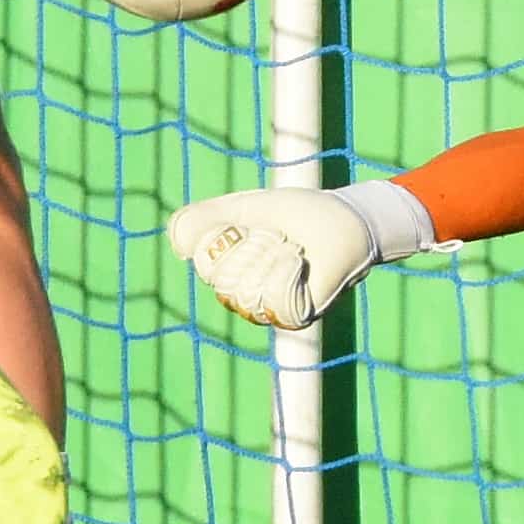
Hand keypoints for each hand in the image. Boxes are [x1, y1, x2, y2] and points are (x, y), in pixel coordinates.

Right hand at [169, 188, 379, 330]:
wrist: (343, 218)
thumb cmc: (297, 213)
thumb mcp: (243, 206)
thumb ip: (203, 218)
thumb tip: (180, 248)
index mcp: (225, 269)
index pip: (202, 258)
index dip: (225, 233)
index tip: (250, 224)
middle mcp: (241, 295)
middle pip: (222, 279)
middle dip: (253, 247)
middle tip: (277, 237)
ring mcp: (267, 310)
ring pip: (245, 291)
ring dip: (272, 257)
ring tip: (291, 249)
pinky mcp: (294, 317)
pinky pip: (274, 301)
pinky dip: (286, 273)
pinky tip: (298, 263)